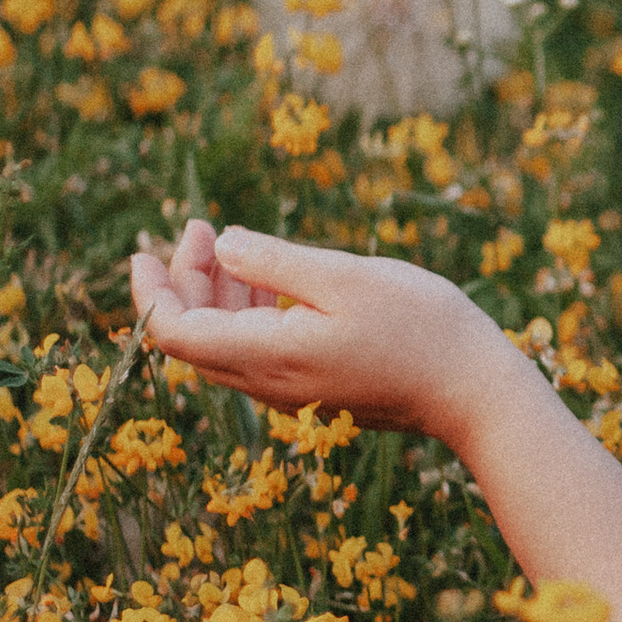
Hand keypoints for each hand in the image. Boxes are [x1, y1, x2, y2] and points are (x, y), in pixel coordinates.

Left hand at [129, 219, 517, 448]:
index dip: (149, 292)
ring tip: (226, 244)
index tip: (146, 249)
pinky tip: (265, 282)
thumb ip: (274, 263)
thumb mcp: (345, 278)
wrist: (474, 394)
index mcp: (269, 356)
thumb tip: (220, 245)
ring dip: (213, 295)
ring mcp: (290, 392)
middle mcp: (269, 384)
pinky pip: (254, 353)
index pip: (173, 333)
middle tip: (198, 228)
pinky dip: (244, 314)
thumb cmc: (421, 327)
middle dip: (182, 281)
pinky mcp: (312, 390)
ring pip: (222, 346)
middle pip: (192, 339)